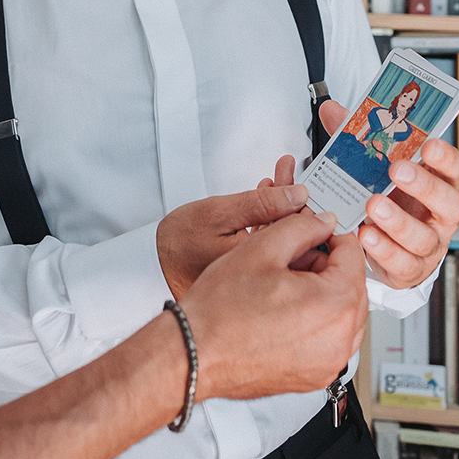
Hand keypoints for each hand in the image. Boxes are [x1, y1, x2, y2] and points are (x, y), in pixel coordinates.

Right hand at [156, 183, 307, 298]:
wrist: (153, 268)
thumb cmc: (180, 245)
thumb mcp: (220, 213)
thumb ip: (262, 204)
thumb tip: (300, 195)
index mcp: (266, 268)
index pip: (305, 234)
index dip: (305, 201)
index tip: (300, 177)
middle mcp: (270, 283)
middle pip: (300, 238)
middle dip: (294, 200)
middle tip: (285, 173)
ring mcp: (263, 285)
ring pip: (288, 242)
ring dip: (284, 207)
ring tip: (274, 179)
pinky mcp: (255, 283)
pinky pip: (274, 250)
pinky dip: (272, 223)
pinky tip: (265, 202)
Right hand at [179, 210, 368, 402]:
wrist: (194, 352)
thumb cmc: (220, 311)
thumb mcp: (262, 248)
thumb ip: (303, 227)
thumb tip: (324, 223)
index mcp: (335, 305)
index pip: (353, 255)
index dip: (332, 235)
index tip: (315, 231)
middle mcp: (339, 341)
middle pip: (353, 286)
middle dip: (329, 266)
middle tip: (295, 255)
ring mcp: (328, 363)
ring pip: (344, 314)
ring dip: (324, 293)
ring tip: (286, 283)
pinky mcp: (315, 376)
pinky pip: (330, 339)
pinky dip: (317, 320)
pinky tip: (284, 309)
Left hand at [319, 99, 458, 289]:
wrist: (388, 245)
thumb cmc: (389, 198)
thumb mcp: (376, 168)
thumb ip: (359, 139)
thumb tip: (331, 110)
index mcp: (439, 183)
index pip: (455, 168)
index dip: (445, 157)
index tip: (428, 144)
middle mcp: (441, 215)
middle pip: (449, 203)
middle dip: (424, 186)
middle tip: (397, 170)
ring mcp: (430, 244)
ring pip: (424, 237)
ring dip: (399, 222)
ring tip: (374, 206)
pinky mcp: (412, 269)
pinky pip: (403, 263)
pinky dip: (384, 250)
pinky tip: (366, 236)